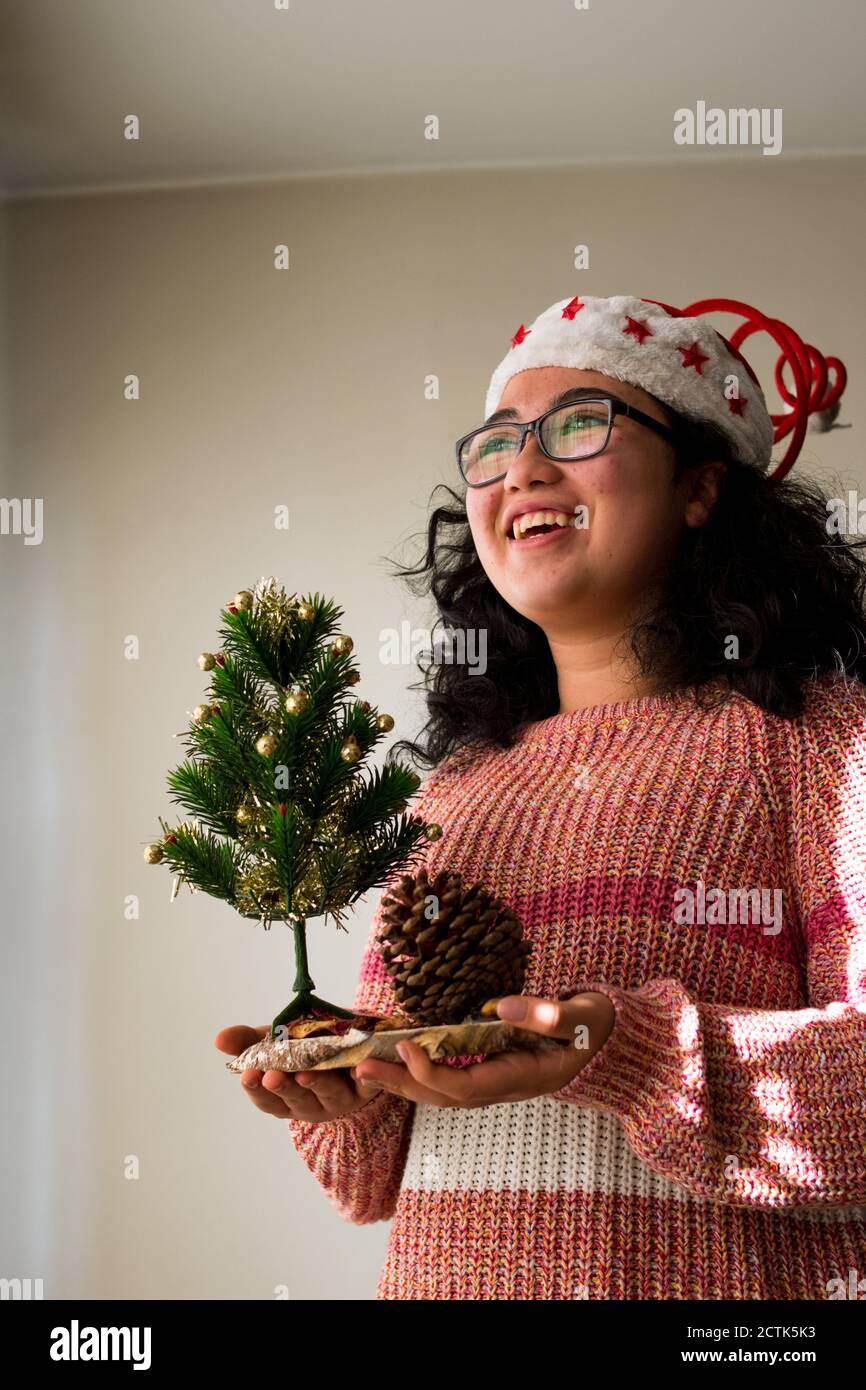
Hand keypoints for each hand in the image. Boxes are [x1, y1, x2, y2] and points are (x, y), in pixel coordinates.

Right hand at [214, 1024, 384, 1122]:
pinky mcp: (368, 1086)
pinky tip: (357, 1068)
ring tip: (306, 1073)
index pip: (268, 1101)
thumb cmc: (306, 1047)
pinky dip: (364, 1077)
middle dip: (284, 1088)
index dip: (257, 1090)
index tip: (247, 1075)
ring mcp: (341, 1098)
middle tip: (273, 1076)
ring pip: (328, 1094)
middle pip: (297, 1100)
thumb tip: (219, 1038)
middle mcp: (312, 1103)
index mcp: (287, 1097)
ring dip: (317, 1083)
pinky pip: (367, 1084)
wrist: (354, 1042)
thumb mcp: (277, 1043)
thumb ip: (249, 1042)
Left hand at [349, 991, 616, 1108]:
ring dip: (405, 1082)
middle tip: (361, 1070)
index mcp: (522, 1076)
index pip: (466, 1086)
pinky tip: (401, 1059)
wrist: (618, 1044)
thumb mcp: (582, 1016)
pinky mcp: (497, 1068)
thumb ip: (547, 1013)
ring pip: (445, 1091)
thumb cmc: (600, 1027)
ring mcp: (501, 1080)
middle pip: (444, 1096)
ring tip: (367, 1070)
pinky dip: (423, 1071)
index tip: (406, 1048)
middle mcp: (506, 1084)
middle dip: (402, 1085)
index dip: (433, 1072)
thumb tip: (500, 1006)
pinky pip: (452, 1078)